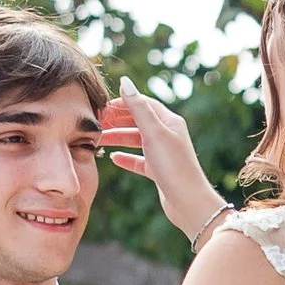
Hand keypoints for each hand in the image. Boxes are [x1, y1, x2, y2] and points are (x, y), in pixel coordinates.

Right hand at [101, 76, 222, 244]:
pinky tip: (114, 158)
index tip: (103, 106)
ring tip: (98, 140)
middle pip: (138, 121)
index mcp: (170, 122)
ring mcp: (164, 153)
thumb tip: (124, 82)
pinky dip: (126, 157)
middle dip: (117, 120)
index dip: (123, 102)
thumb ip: (138, 108)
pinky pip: (140, 160)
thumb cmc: (173, 166)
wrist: (188, 202)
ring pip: (137, 140)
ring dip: (118, 138)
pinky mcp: (159, 171)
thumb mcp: (153, 133)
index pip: (144, 103)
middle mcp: (168, 135)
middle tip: (95, 123)